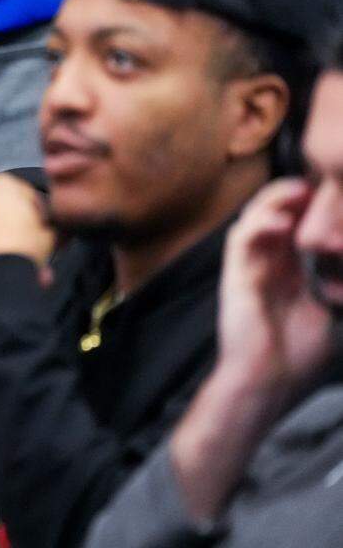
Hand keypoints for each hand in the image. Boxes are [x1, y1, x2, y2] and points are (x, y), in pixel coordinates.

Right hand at [217, 178, 333, 395]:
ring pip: (253, 219)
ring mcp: (247, 269)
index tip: (332, 194)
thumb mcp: (329, 314)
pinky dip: (260, 224)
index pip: (294, 228)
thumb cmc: (296, 358)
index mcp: (287, 273)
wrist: (268, 383)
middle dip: (293, 195)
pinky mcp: (235, 276)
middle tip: (317, 184)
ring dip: (274, 201)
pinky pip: (241, 240)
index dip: (309, 207)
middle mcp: (265, 266)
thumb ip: (335, 288)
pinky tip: (282, 220)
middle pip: (272, 215)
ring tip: (298, 190)